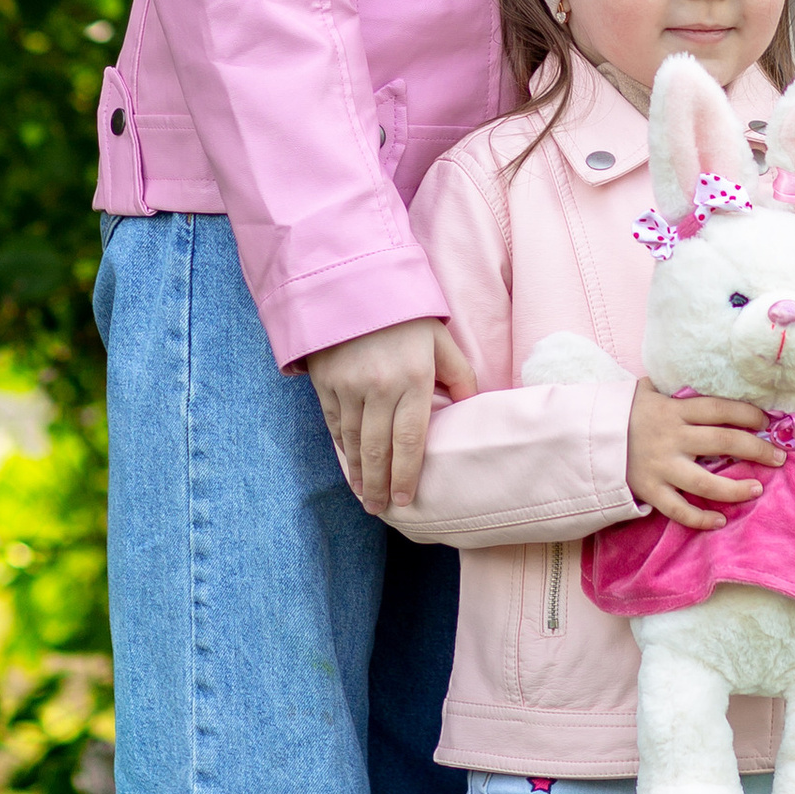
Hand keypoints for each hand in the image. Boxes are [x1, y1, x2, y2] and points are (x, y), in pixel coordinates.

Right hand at [308, 317, 477, 513]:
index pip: (411, 440)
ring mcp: (349, 386)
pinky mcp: (325, 382)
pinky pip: (334, 425)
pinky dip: (341, 450)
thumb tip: (469, 408)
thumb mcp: (441, 339)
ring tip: (366, 498)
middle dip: (380, 485)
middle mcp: (379, 387)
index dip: (407, 475)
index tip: (406, 500)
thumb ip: (458, 376)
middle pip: (379, 449)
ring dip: (359, 474)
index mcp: (413, 379)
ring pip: (354, 442)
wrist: (353, 284)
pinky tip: (348, 466)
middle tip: (382, 510)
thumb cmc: (406, 316)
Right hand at [627, 380, 779, 531]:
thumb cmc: (622, 414)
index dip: (747, 414)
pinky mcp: (649, 490)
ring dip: (736, 488)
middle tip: (779, 458)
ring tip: (758, 489)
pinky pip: (678, 509)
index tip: (766, 422)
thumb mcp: (645, 393)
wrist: (584, 438)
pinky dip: (700, 518)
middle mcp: (671, 437)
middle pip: (724, 441)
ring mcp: (661, 466)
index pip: (719, 409)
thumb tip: (691, 374)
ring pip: (706, 482)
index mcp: (673, 410)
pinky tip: (720, 520)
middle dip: (757, 449)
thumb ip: (671, 389)